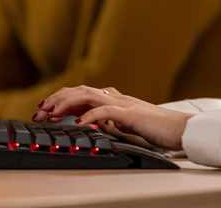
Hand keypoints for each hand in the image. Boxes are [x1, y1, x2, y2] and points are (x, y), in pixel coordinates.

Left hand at [32, 86, 191, 150]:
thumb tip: (94, 124)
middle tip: (39, 112)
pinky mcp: (131, 114)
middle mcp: (117, 97)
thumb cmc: (158, 129)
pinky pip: (106, 111)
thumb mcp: (128, 126)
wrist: (181, 129)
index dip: (62, 99)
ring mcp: (124, 103)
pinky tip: (77, 122)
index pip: (83, 94)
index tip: (45, 109)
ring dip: (66, 103)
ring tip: (50, 112)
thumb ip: (112, 122)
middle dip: (57, 99)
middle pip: (80, 90)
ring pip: (88, 95)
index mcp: (116, 100)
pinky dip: (89, 115)